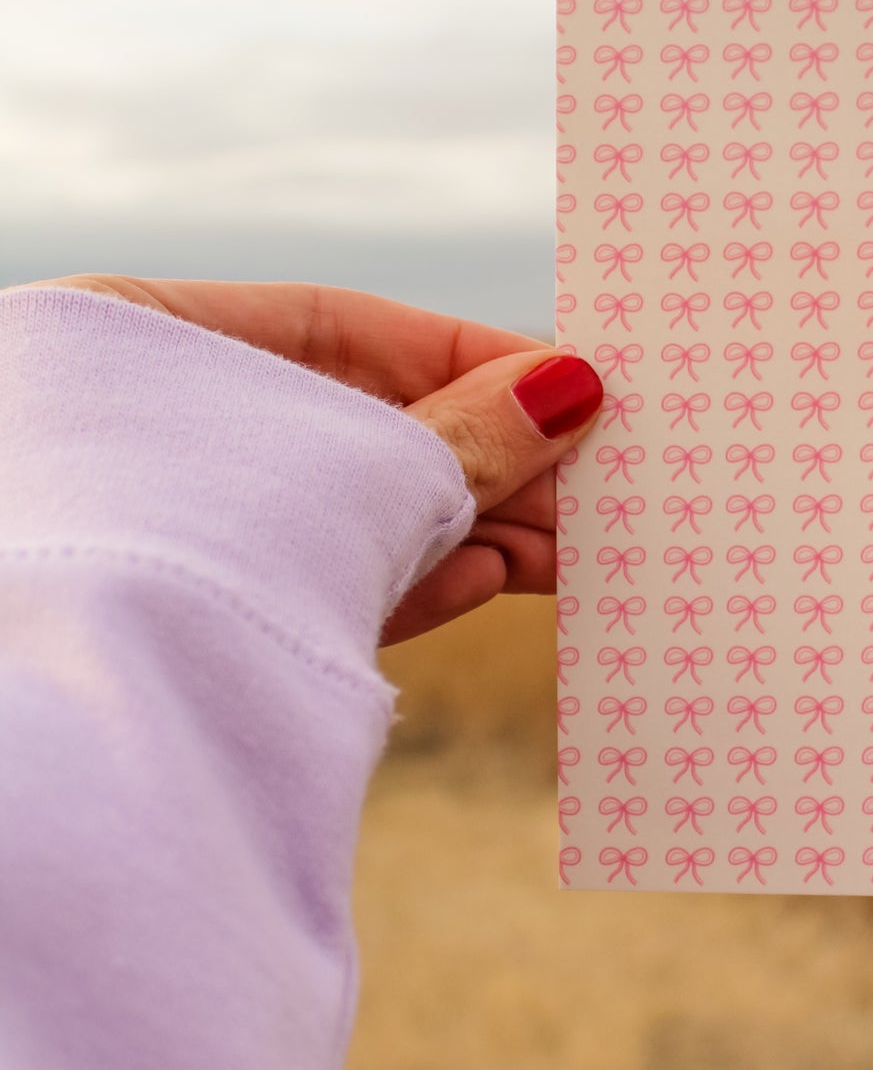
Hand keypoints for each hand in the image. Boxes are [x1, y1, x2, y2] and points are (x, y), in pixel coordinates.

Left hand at [32, 275, 602, 645]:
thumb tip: (575, 388)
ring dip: (470, 527)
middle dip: (489, 458)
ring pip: (350, 515)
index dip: (474, 356)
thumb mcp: (354, 473)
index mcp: (144, 343)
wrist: (74, 740)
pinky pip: (321, 585)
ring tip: (575, 545)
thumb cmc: (203, 546)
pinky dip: (411, 581)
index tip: (579, 384)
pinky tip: (498, 578)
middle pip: (359, 428)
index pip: (342, 328)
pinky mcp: (201, 626)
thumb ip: (469, 435)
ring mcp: (172, 531)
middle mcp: (152, 430)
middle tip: (601, 481)